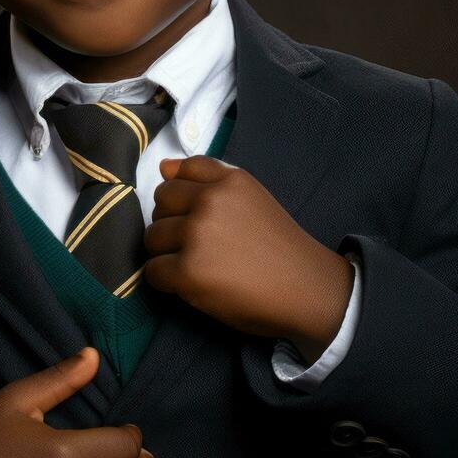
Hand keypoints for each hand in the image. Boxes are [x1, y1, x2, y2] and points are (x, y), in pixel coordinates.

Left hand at [144, 156, 353, 360]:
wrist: (305, 289)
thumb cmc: (278, 246)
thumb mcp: (250, 197)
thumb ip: (209, 177)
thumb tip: (162, 167)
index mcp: (229, 181)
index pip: (177, 175)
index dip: (181, 198)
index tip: (198, 217)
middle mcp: (211, 201)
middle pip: (160, 203)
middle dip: (171, 223)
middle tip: (197, 244)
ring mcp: (197, 236)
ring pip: (152, 237)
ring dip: (166, 252)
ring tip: (195, 264)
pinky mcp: (188, 271)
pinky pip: (153, 270)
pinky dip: (165, 280)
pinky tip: (190, 283)